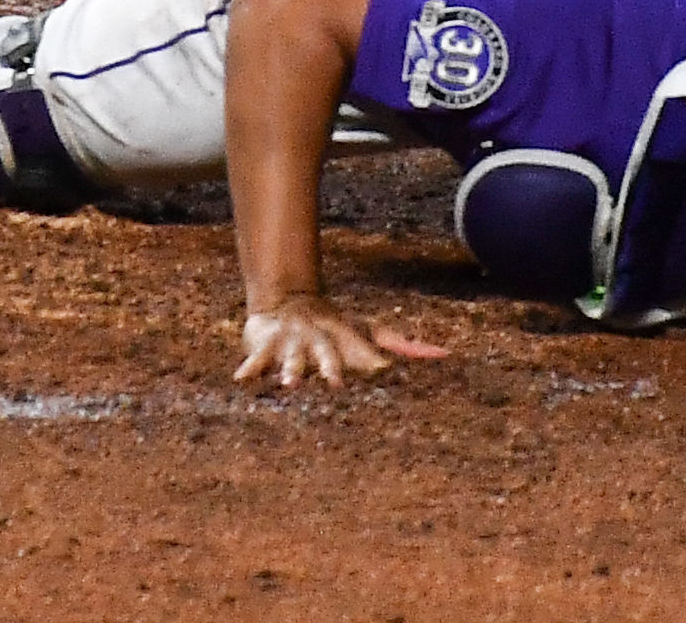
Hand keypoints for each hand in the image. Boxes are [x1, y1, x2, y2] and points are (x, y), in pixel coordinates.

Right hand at [233, 294, 447, 389]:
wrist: (289, 300)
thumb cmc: (337, 328)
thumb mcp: (368, 334)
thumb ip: (404, 346)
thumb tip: (445, 354)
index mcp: (344, 338)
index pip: (361, 351)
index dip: (372, 361)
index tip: (383, 372)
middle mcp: (319, 339)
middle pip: (326, 353)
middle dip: (329, 367)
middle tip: (334, 384)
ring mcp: (292, 341)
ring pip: (292, 357)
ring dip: (291, 369)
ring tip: (290, 384)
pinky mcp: (266, 344)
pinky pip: (256, 358)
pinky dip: (250, 368)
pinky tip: (240, 381)